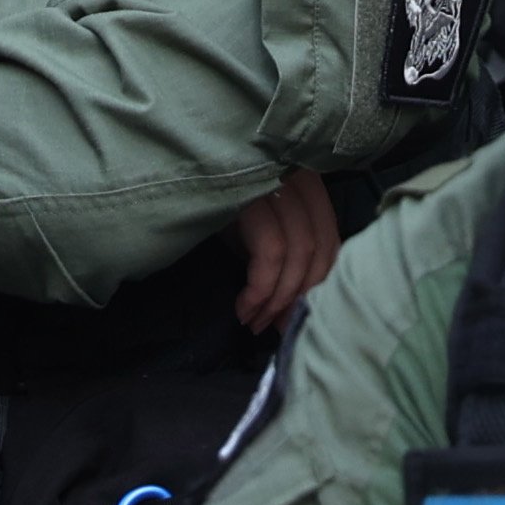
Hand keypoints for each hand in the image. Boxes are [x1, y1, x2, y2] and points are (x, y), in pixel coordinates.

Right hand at [229, 168, 343, 327]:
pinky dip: (260, 289)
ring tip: (256, 324)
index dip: (317, 283)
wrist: (174, 179)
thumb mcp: (256, 224)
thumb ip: (284, 249)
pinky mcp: (251, 192)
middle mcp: (299, 175)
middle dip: (299, 297)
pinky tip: (244, 308)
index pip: (330, 239)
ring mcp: (277, 179)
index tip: (296, 316)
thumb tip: (296, 303)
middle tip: (278, 329)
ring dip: (278, 300)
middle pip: (318, 247)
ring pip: (298, 251)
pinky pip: (271, 251)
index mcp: (306, 182)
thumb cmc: (216, 203)